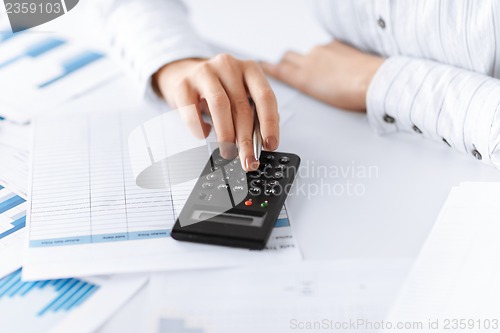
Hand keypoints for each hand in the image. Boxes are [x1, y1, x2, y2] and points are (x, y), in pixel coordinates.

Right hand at [153, 54, 278, 170]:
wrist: (184, 73)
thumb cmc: (219, 88)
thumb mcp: (241, 94)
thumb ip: (254, 113)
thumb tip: (261, 142)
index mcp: (250, 69)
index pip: (265, 97)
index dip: (269, 123)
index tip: (270, 145)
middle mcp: (229, 66)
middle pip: (242, 106)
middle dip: (246, 139)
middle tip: (248, 160)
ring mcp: (204, 72)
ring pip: (220, 106)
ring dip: (226, 135)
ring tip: (228, 152)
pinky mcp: (183, 84)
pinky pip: (192, 110)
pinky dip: (200, 127)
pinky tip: (205, 134)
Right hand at [261, 41, 383, 110]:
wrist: (373, 81)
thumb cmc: (351, 95)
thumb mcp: (321, 100)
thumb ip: (310, 88)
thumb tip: (309, 86)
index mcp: (303, 78)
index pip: (278, 69)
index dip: (268, 67)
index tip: (261, 65)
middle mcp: (309, 60)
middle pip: (288, 56)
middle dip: (286, 61)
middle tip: (287, 67)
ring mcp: (322, 50)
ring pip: (307, 52)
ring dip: (308, 59)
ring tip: (317, 70)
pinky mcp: (336, 45)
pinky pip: (324, 48)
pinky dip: (325, 55)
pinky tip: (335, 64)